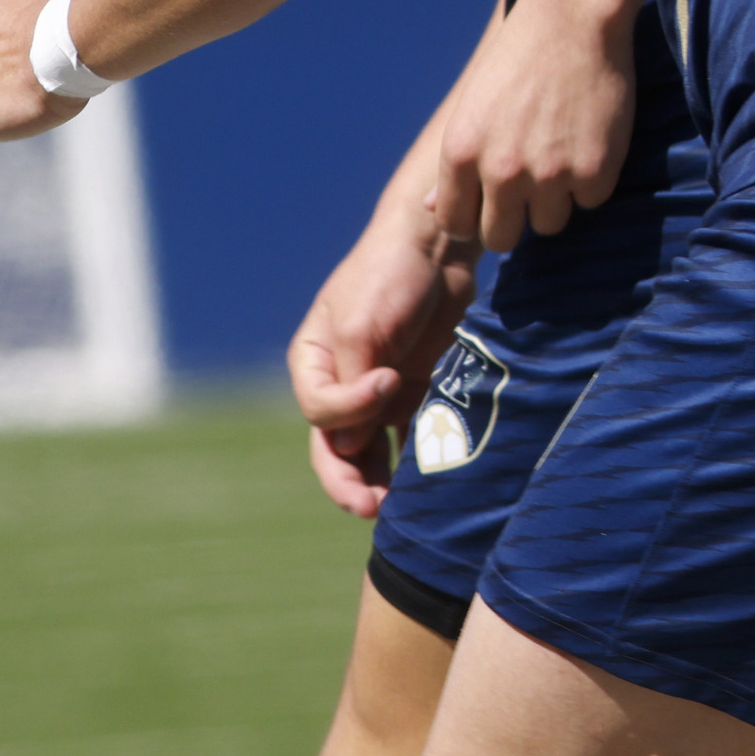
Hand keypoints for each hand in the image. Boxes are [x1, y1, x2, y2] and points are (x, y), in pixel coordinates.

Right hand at [287, 180, 476, 517]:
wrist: (440, 245)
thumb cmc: (390, 275)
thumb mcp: (363, 323)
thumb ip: (352, 384)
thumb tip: (351, 445)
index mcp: (313, 362)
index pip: (318, 410)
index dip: (349, 409)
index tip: (388, 380)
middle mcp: (340, 382)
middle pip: (335, 445)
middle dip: (349, 481)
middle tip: (370, 507)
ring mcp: (377, 390)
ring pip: (370, 452)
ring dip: (379, 482)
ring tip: (399, 510)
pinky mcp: (415, 392)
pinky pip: (409, 437)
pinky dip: (414, 461)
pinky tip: (430, 484)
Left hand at [433, 0, 637, 253]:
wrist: (572, 19)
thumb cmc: (517, 61)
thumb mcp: (472, 111)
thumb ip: (454, 167)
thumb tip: (431, 211)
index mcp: (460, 154)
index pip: (456, 225)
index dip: (475, 218)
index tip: (492, 203)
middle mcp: (500, 170)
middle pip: (501, 238)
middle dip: (515, 219)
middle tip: (532, 187)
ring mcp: (549, 174)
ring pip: (549, 224)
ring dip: (557, 199)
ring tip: (563, 153)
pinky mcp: (594, 170)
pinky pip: (591, 201)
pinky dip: (593, 179)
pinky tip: (590, 139)